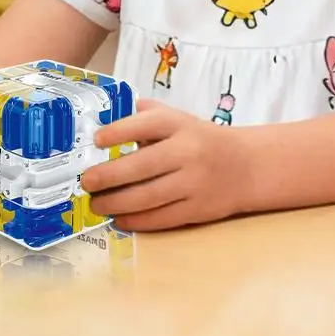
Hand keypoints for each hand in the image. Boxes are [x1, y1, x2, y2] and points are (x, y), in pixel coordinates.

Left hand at [82, 101, 248, 230]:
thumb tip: (103, 120)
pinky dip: (136, 220)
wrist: (247, 166)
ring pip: (148, 197)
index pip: (146, 125)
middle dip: (108, 176)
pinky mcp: (198, 209)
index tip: (97, 141)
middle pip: (142, 166)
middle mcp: (188, 152)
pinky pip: (161, 218)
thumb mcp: (179, 119)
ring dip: (115, 203)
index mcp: (180, 125)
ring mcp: (194, 183)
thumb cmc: (201, 141)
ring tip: (97, 204)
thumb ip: (146, 115)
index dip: (119, 132)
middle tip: (87, 182)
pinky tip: (119, 218)